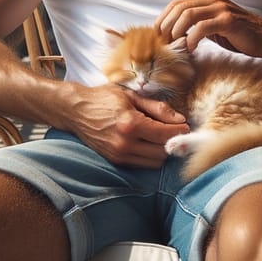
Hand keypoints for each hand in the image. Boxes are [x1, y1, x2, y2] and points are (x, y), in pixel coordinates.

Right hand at [65, 83, 188, 167]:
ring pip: (154, 162)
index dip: (179, 131)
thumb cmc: (103, 98)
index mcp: (131, 124)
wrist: (76, 111)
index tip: (185, 126)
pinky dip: (149, 155)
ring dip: (161, 150)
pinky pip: (141, 164)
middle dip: (171, 142)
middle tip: (174, 130)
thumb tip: (180, 119)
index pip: (165, 135)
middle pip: (162, 152)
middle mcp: (125, 143)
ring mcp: (119, 155)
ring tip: (160, 136)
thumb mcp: (132, 96)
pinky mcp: (115, 161)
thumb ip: (158, 108)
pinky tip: (147, 142)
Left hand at [155, 0, 261, 58]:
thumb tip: (171, 34)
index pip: (175, 4)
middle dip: (166, 27)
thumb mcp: (213, 25)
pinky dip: (192, 38)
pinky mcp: (228, 20)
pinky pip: (202, 27)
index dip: (162, 20)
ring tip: (176, 46)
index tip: (157, 37)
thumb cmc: (238, 34)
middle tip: (163, 44)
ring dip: (177, 32)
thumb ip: (196, 24)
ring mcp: (220, 8)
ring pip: (187, 15)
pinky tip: (191, 48)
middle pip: (178, 8)